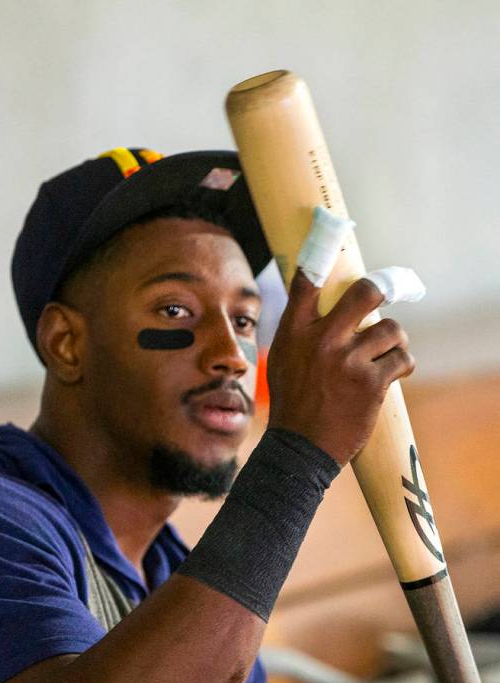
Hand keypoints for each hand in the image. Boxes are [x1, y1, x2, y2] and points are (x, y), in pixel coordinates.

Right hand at [267, 269, 414, 465]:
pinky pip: (402, 359)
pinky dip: (401, 365)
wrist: (298, 448)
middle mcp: (322, 340)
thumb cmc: (292, 403)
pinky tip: (391, 374)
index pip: (307, 281)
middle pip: (366, 293)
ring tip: (384, 356)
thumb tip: (324, 309)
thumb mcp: (283, 361)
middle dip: (383, 288)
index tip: (332, 230)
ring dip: (393, 342)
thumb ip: (302, 333)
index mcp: (295, 332)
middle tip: (392, 289)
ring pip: (391, 330)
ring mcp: (348, 361)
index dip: (320, 252)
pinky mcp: (371, 382)